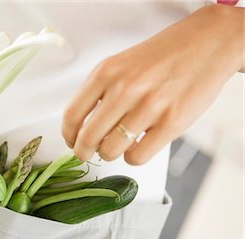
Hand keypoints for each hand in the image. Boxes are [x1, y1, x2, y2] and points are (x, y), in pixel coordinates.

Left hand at [62, 4, 242, 164]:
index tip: (71, 141)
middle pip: (88, 138)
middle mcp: (125, 89)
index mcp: (106, 73)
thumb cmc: (162, 57)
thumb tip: (80, 127)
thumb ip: (99, 92)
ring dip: (109, 153)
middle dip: (83, 152)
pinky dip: (132, 157)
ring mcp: (149, 106)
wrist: (206, 45)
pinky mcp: (171, 122)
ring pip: (111, 150)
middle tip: (86, 153)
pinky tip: (136, 146)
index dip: (68, 135)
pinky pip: (137, 157)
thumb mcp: (120, 64)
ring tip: (116, 146)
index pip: (72, 115)